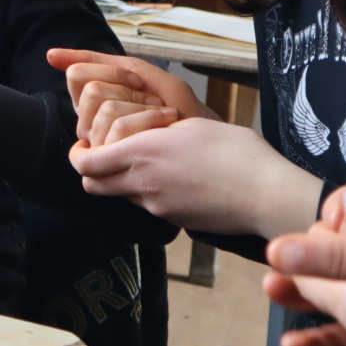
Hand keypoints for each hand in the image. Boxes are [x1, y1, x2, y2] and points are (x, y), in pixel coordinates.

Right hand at [48, 48, 214, 144]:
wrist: (210, 136)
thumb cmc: (179, 109)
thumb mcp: (140, 75)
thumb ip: (97, 62)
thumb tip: (50, 55)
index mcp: (93, 106)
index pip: (76, 76)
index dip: (109, 72)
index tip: (138, 81)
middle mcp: (92, 128)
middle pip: (90, 92)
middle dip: (128, 90)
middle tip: (154, 103)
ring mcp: (103, 148)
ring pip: (102, 109)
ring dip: (140, 106)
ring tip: (163, 119)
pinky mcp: (117, 163)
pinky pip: (116, 128)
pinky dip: (147, 118)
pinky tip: (166, 129)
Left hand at [69, 115, 322, 235]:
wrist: (267, 195)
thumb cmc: (235, 152)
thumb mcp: (189, 125)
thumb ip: (156, 131)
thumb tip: (142, 134)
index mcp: (143, 154)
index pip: (86, 164)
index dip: (78, 154)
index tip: (84, 143)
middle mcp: (143, 184)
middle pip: (93, 185)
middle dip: (91, 170)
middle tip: (103, 153)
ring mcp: (159, 206)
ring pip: (121, 195)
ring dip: (121, 180)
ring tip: (145, 162)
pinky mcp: (176, 220)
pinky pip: (149, 205)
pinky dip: (148, 192)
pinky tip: (172, 178)